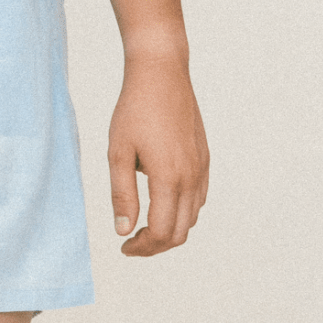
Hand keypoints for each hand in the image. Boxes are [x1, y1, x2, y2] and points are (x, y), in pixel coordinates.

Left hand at [107, 52, 208, 256]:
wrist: (161, 74)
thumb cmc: (134, 110)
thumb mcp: (117, 152)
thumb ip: (122, 195)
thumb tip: (124, 231)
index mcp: (169, 178)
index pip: (162, 232)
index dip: (143, 248)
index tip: (124, 248)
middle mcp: (191, 177)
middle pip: (181, 231)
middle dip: (156, 245)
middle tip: (132, 243)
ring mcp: (201, 167)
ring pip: (193, 217)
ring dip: (170, 229)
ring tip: (144, 226)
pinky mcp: (204, 157)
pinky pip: (199, 197)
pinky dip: (183, 211)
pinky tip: (162, 203)